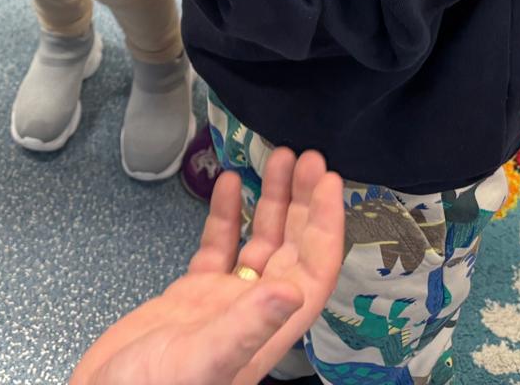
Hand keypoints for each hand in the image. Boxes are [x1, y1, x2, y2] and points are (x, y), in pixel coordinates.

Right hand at [72, 148, 344, 384]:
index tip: (328, 181)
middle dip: (304, 203)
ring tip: (277, 159)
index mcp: (267, 329)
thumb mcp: (203, 360)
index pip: (313, 270)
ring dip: (271, 202)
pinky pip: (218, 247)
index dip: (326, 226)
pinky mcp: (191, 295)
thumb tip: (293, 291)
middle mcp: (252, 312)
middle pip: (293, 248)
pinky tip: (228, 185)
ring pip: (259, 242)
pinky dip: (225, 214)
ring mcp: (222, 301)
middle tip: (307, 158)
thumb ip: (248, 326)